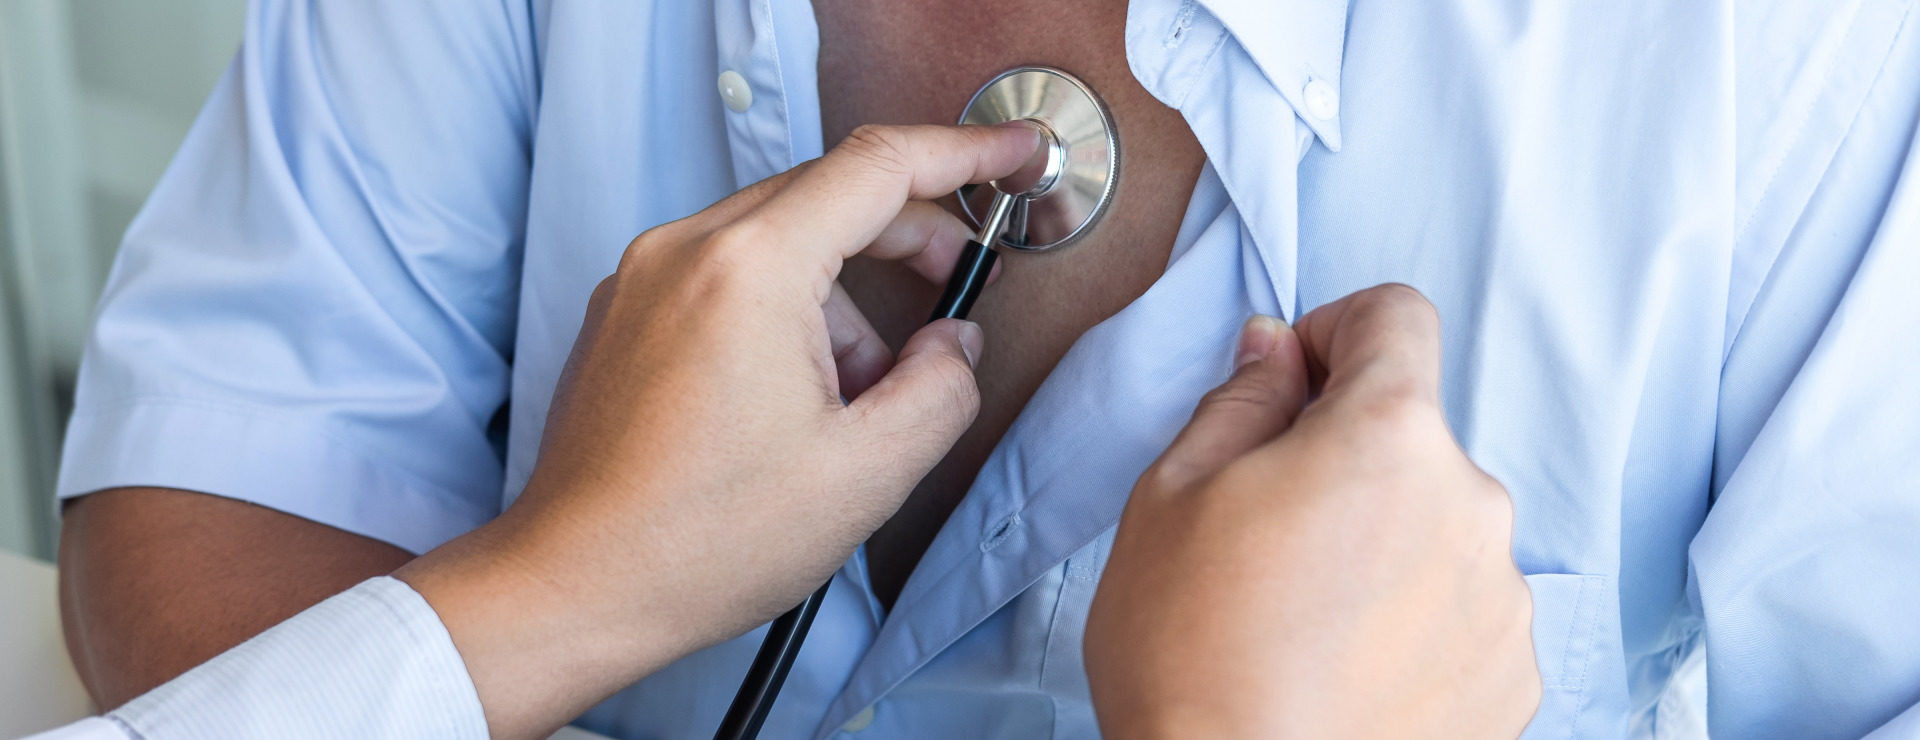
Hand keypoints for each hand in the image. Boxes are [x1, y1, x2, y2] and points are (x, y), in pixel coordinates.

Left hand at [395, 123, 1043, 737]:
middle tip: (958, 286)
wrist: (574, 587)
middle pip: (828, 194)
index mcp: (751, 269)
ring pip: (778, 238)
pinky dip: (783, 309)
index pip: (879, 166)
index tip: (1012, 151)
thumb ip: (941, 390)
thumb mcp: (866, 474)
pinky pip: (726, 273)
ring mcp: (644, 277)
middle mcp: (685, 250)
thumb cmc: (699, 541)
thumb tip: (953, 347)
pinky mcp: (624, 313)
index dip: (965, 151)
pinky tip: (797, 395)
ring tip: (858, 394)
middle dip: (907, 237)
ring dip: (842, 295)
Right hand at [1085, 285, 1539, 738]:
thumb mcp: (1173, 494)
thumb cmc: (1188, 654)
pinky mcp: (1513, 679)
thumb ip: (1242, 399)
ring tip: (1304, 617)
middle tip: (1267, 531)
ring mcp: (1501, 599)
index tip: (1293, 385)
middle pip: (1413, 436)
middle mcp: (1471, 505)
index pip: (1396, 317)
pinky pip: (1464, 610)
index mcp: (1388, 436)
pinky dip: (1415, 621)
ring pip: (1439, 526)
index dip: (1335, 333)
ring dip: (1385, 543)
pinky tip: (1345, 665)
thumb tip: (1277, 352)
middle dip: (1348, 457)